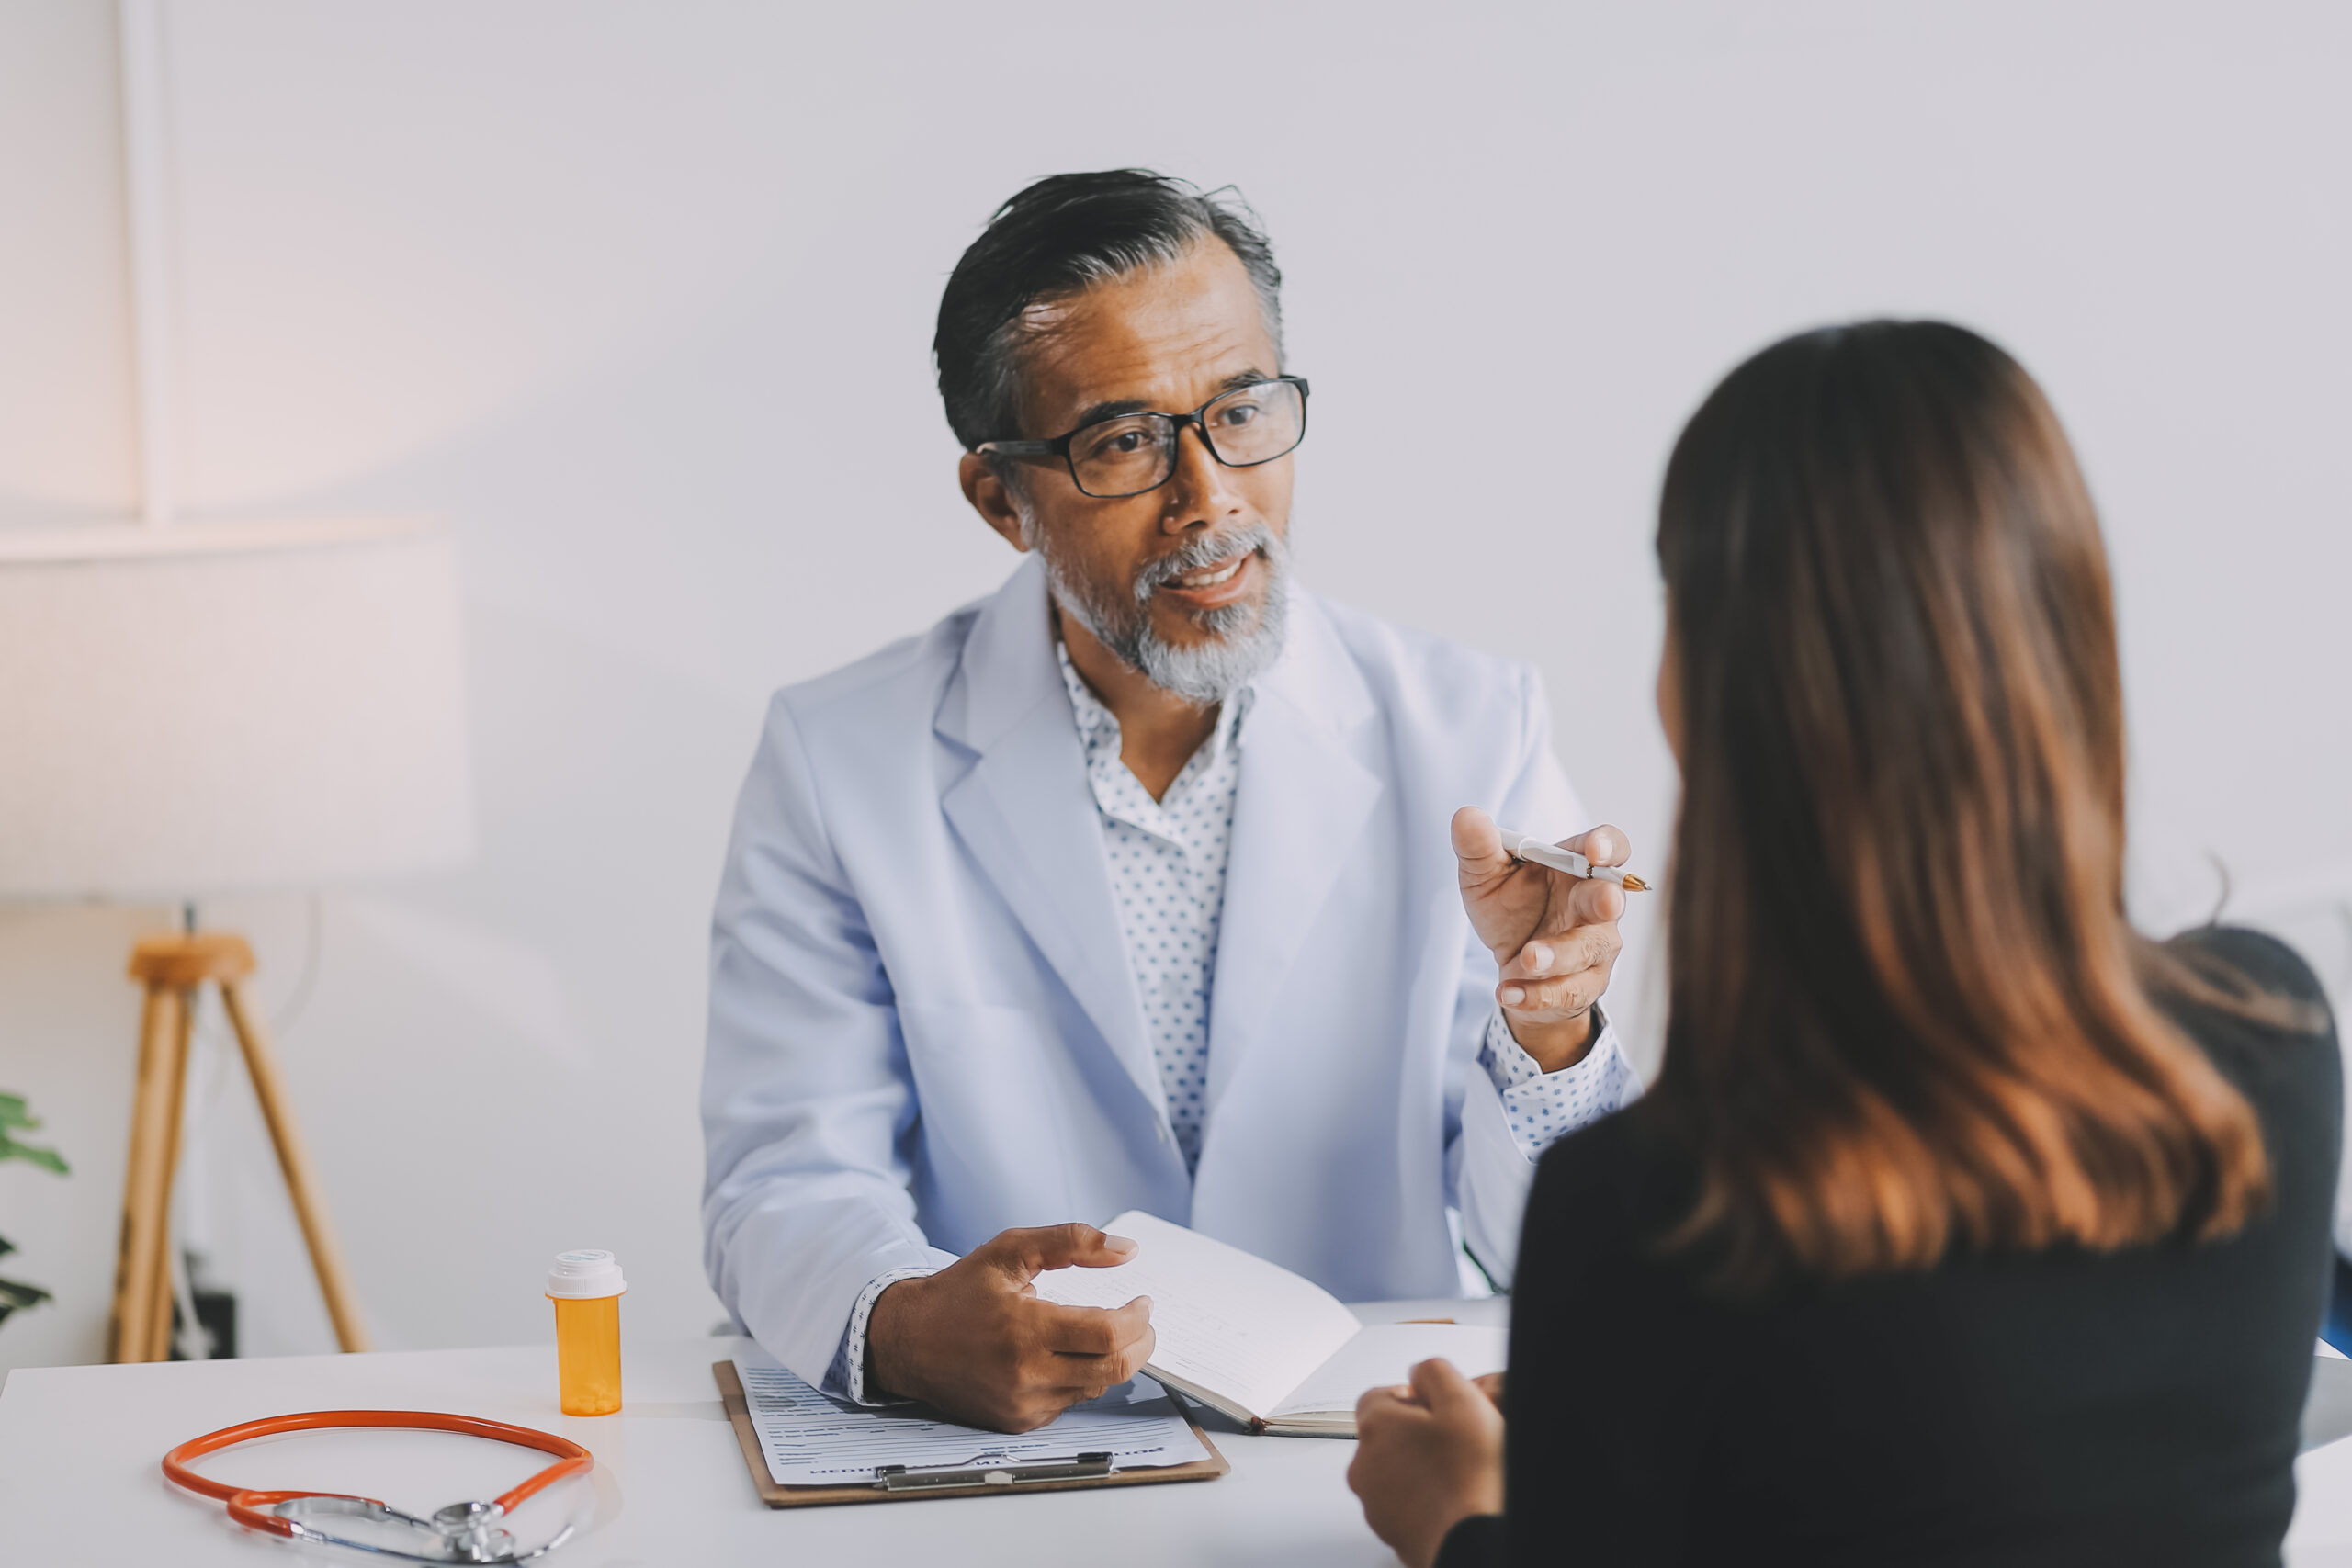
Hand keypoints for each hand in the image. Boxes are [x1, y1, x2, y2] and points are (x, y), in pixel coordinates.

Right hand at [865, 1223, 1153, 1432]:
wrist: (907, 1341)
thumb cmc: (959, 1292)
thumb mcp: (1010, 1250)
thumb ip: (1072, 1242)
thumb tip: (1127, 1250)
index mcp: (1026, 1328)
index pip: (1109, 1333)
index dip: (1138, 1319)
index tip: (1143, 1303)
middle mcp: (1026, 1374)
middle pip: (1115, 1369)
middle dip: (1141, 1344)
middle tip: (1141, 1322)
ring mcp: (1023, 1404)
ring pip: (1097, 1387)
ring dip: (1113, 1360)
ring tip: (1107, 1335)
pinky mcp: (1018, 1422)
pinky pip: (1071, 1402)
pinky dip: (1083, 1379)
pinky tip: (1070, 1357)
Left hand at [1348, 1357, 1505, 1567]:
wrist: (1472, 1540)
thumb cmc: (1469, 1479)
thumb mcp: (1462, 1401)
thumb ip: (1434, 1372)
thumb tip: (1420, 1373)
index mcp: (1376, 1427)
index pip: (1378, 1396)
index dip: (1412, 1397)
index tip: (1437, 1407)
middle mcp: (1365, 1465)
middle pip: (1385, 1435)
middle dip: (1414, 1434)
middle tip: (1453, 1440)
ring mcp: (1375, 1503)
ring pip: (1392, 1471)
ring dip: (1417, 1467)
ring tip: (1456, 1471)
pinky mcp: (1389, 1531)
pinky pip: (1402, 1504)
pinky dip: (1421, 1499)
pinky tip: (1451, 1498)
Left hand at [1453, 806, 1628, 1072]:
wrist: (1510, 965)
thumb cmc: (1509, 907)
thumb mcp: (1484, 877)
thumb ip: (1479, 847)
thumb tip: (1466, 815)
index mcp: (1576, 867)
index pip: (1609, 847)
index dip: (1608, 846)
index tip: (1595, 850)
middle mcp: (1595, 905)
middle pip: (1611, 899)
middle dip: (1606, 900)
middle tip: (1601, 903)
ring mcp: (1595, 947)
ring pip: (1586, 950)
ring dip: (1557, 955)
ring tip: (1525, 959)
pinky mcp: (1585, 985)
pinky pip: (1568, 991)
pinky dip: (1535, 994)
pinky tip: (1508, 992)